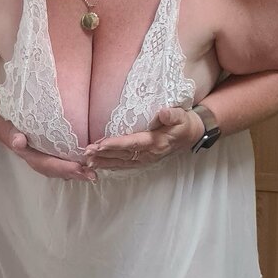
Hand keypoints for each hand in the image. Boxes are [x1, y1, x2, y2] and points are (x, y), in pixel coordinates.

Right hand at [6, 125, 97, 182]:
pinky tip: (93, 167)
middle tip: (93, 175)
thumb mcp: (14, 134)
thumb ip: (16, 139)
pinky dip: (81, 169)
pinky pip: (70, 168)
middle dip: (78, 174)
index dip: (65, 168)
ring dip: (81, 174)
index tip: (78, 168)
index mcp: (36, 161)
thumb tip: (18, 140)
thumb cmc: (18, 134)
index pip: (52, 166)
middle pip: (63, 172)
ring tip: (95, 174)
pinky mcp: (59, 163)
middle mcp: (46, 167)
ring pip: (68, 172)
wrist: (17, 136)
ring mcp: (53, 166)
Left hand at [83, 106, 203, 169]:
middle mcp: (148, 154)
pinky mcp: (143, 160)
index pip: (132, 143)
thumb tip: (163, 112)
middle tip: (86, 153)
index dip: (116, 144)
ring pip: (121, 162)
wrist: (191, 135)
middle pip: (122, 155)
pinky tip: (99, 165)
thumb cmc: (184, 123)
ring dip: (104, 161)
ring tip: (87, 161)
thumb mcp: (181, 116)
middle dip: (103, 154)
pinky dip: (111, 165)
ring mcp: (145, 159)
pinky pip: (125, 165)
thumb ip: (172, 115)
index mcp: (156, 142)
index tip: (100, 144)